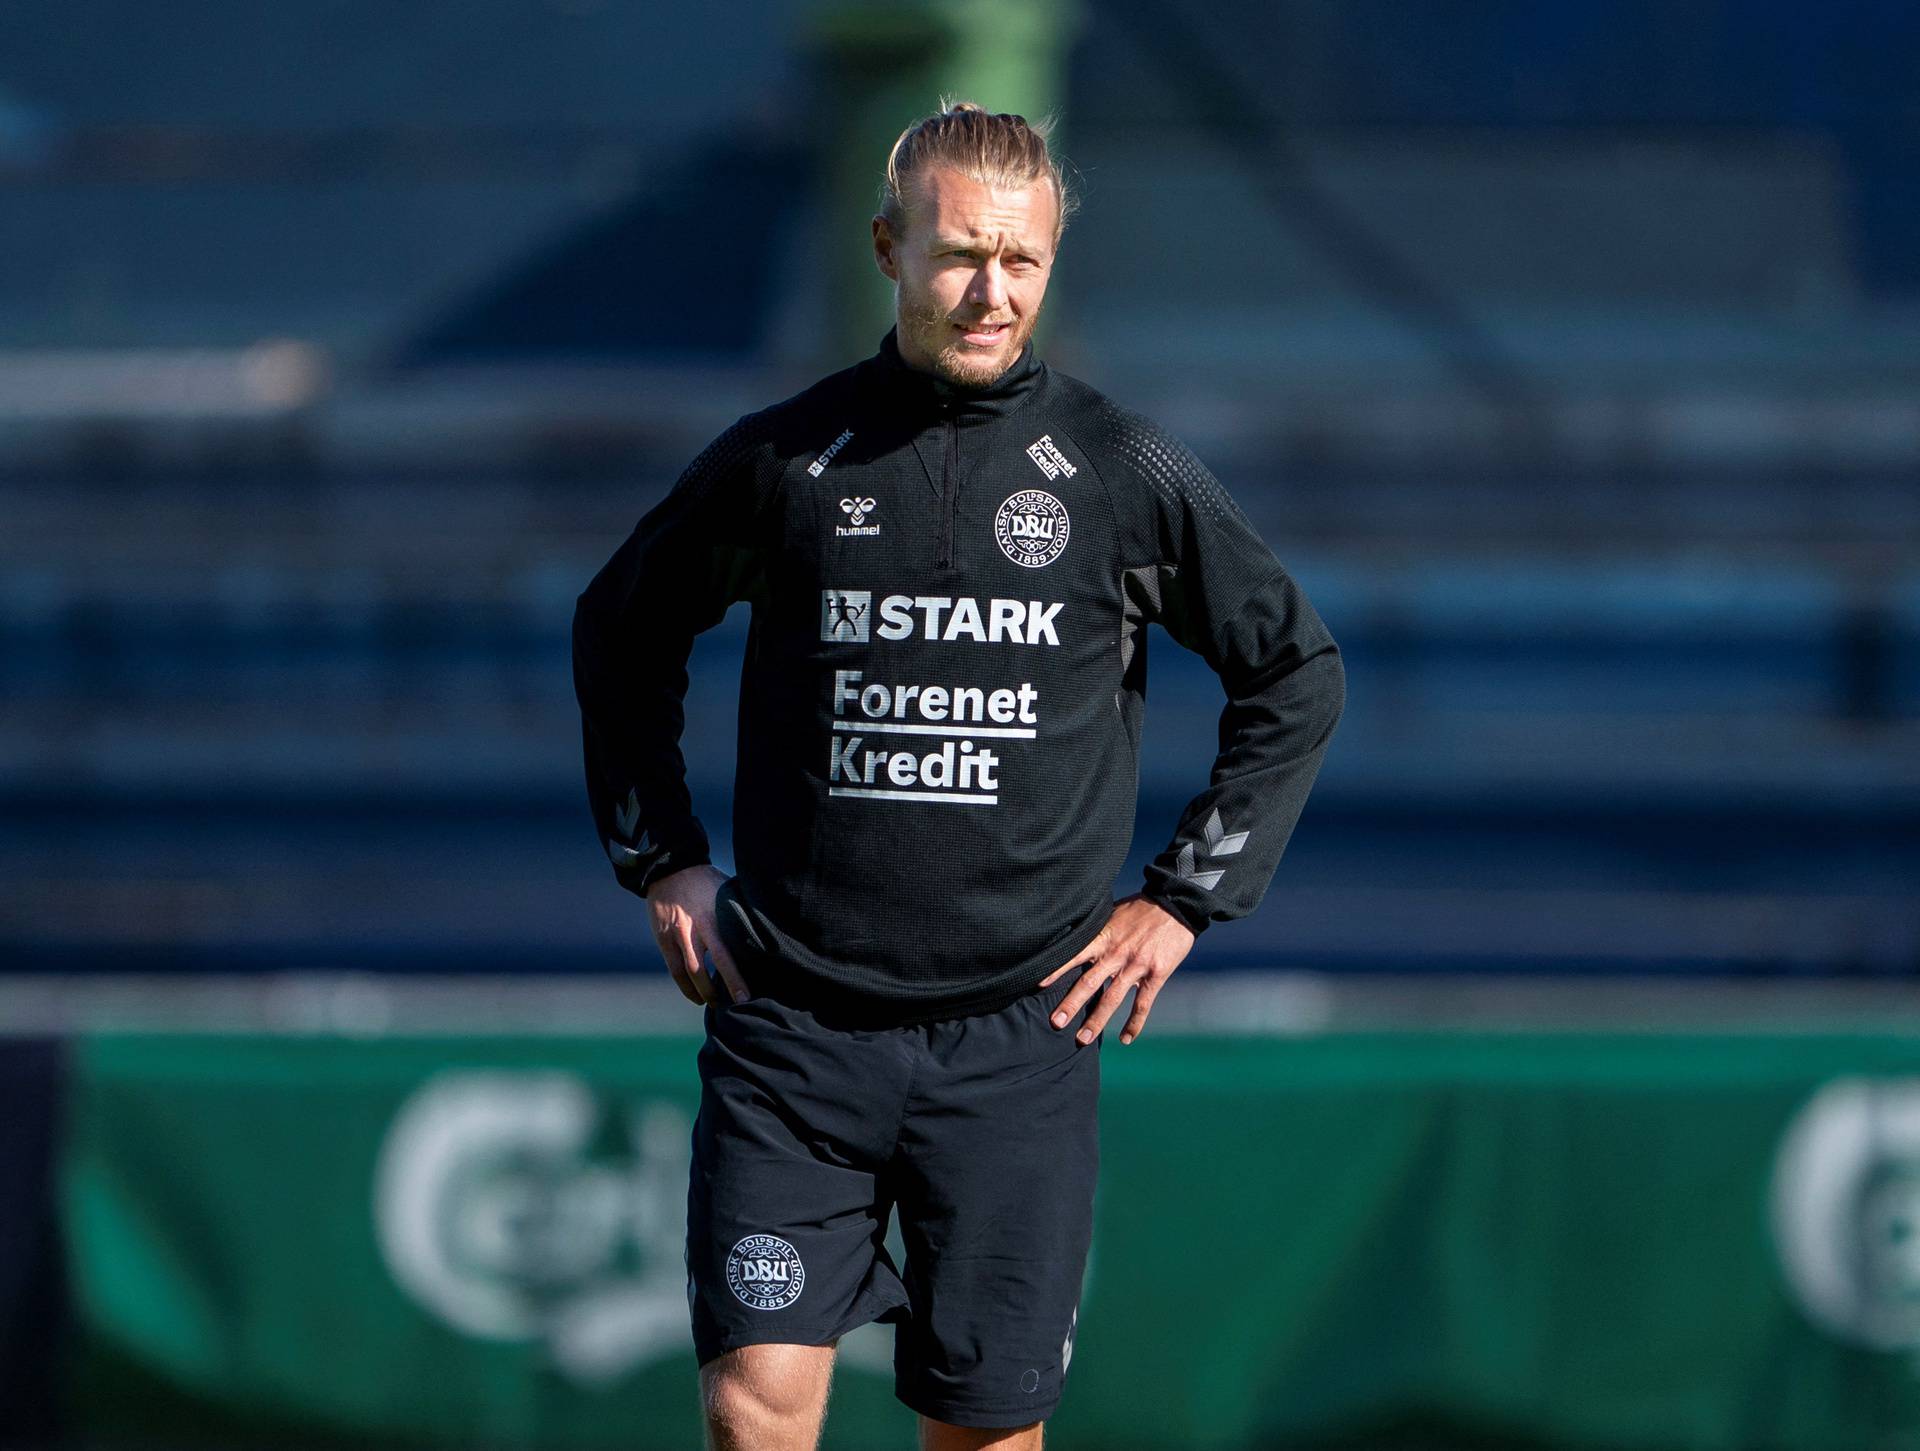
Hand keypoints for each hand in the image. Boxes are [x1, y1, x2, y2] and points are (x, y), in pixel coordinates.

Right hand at [644, 865, 748, 1006]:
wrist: (669, 869)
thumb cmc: (706, 881)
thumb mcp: (725, 893)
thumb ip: (737, 915)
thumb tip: (761, 933)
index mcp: (713, 917)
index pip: (725, 954)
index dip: (734, 978)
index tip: (746, 996)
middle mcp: (693, 929)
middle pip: (705, 968)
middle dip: (719, 991)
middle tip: (734, 1005)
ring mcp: (676, 935)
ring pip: (689, 973)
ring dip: (702, 993)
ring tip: (714, 1004)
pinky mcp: (663, 939)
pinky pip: (675, 969)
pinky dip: (685, 986)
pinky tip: (696, 996)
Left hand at [1039, 894, 1194, 1045]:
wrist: (1176, 906)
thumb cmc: (1141, 908)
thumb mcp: (1113, 913)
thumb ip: (1097, 930)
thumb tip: (1075, 938)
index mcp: (1104, 937)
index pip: (1075, 955)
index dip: (1057, 970)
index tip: (1039, 985)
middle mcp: (1116, 954)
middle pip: (1090, 983)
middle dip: (1071, 1004)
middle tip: (1055, 1023)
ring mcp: (1136, 966)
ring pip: (1112, 998)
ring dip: (1097, 1020)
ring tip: (1082, 1039)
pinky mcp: (1156, 974)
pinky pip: (1142, 1004)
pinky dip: (1134, 1023)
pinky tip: (1126, 1039)